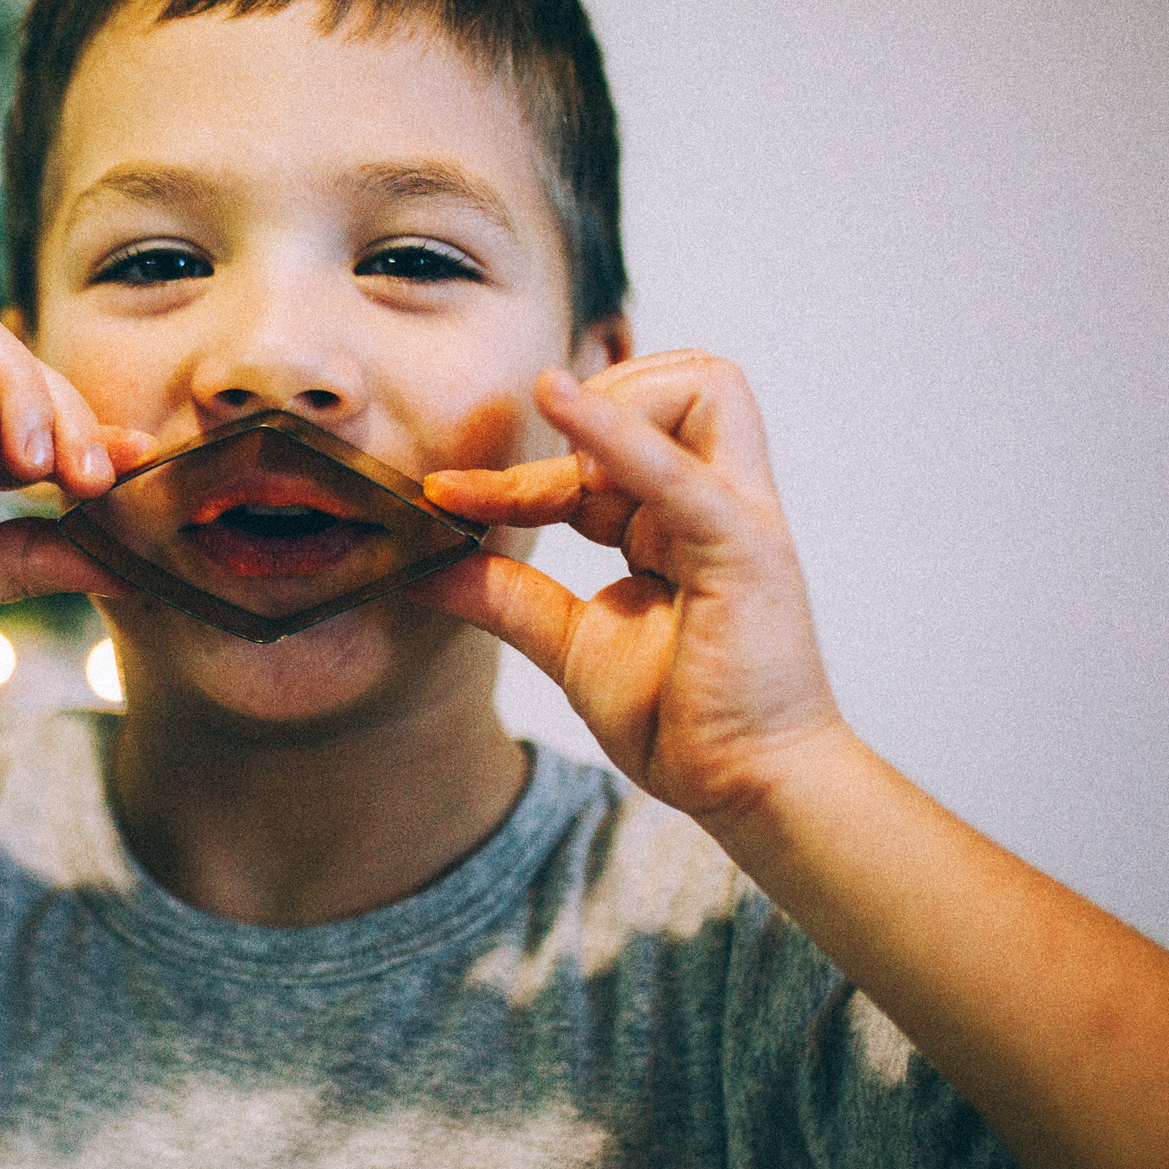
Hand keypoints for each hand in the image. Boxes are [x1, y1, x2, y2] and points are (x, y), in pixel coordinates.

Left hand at [411, 350, 845, 820]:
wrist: (748, 788)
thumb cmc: (681, 718)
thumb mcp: (571, 642)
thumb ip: (503, 597)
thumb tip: (421, 567)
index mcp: (676, 518)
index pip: (601, 447)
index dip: (521, 467)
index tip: (447, 495)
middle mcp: (714, 501)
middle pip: (673, 381)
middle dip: (594, 404)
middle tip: (534, 495)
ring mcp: (736, 517)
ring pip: (704, 385)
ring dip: (620, 406)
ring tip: (569, 486)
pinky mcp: (743, 549)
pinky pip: (681, 471)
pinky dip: (619, 432)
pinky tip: (558, 399)